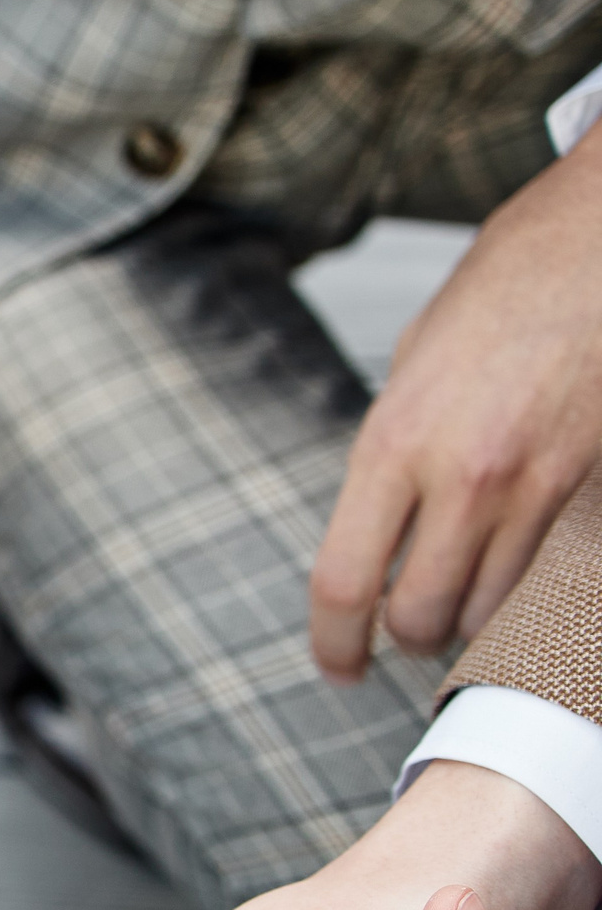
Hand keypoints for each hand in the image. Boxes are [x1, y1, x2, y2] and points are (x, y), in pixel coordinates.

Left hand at [309, 126, 601, 681]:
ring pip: (485, 606)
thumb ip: (392, 449)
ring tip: (449, 612)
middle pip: (418, 614)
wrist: (595, 245)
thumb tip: (378, 517)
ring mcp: (528, 483)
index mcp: (392, 440)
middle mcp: (459, 473)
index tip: (335, 664)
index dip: (334, 641)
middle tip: (395, 644)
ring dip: (462, 624)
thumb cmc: (503, 289)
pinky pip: (537, 569)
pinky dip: (513, 591)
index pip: (346, 579)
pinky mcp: (578, 483)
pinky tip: (499, 579)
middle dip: (402, 641)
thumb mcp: (410, 367)